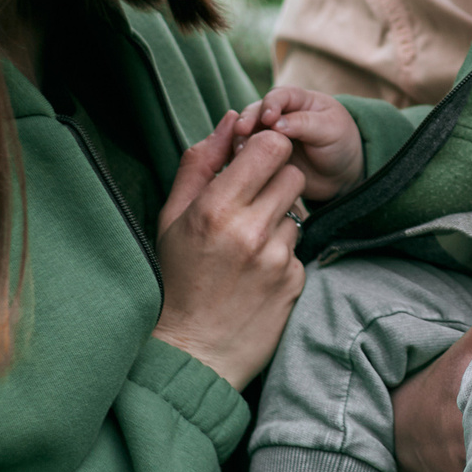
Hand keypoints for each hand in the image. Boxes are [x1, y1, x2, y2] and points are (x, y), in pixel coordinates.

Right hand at [150, 112, 307, 387]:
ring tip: (248, 245)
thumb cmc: (177, 279)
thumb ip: (200, 163)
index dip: (266, 148)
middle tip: (252, 201)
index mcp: (216, 209)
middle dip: (275, 180)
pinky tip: (256, 272)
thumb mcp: (172, 218)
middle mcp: (250, 231)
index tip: (253, 162)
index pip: (271, 147)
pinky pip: (298, 248)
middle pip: (292, 174)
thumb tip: (229, 119)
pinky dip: (282, 254)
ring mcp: (276, 259)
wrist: (194, 352)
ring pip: (297, 211)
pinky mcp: (295, 282)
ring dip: (278, 220)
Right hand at [244, 85, 365, 199]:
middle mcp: (279, 114)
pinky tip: (238, 161)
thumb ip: (304, 123)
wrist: (341, 175)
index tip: (267, 118)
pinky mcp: (263, 155)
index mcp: (299, 100)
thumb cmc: (340, 144)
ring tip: (240, 150)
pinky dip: (241, 155)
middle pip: (256, 111)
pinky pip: (247, 152)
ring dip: (241, 138)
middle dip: (248, 119)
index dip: (271, 104)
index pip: (280, 95)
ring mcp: (268, 135)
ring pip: (247, 131)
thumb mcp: (331, 130)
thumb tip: (275, 124)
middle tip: (242, 131)